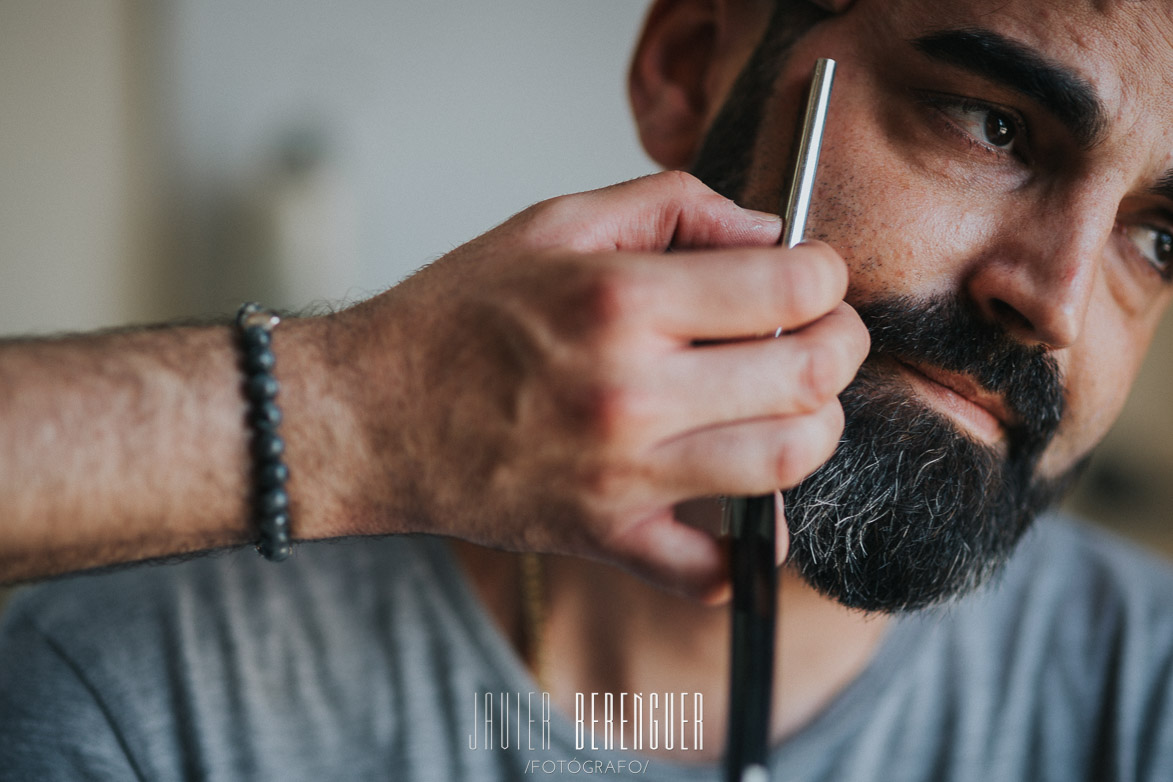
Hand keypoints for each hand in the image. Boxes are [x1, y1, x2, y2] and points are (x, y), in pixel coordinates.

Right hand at [328, 172, 868, 599]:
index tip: (815, 275)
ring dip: (818, 429)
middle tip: (824, 331)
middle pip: (810, 375)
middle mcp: (631, 391)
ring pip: (788, 463)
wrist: (368, 415)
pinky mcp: (606, 537)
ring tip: (792, 404)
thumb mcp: (554, 223)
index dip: (828, 273)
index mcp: (623, 301)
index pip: (792, 284)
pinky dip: (751, 550)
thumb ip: (671, 206)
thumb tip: (768, 232)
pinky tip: (746, 512)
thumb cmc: (457, 314)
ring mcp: (623, 475)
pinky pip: (714, 572)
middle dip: (842, 344)